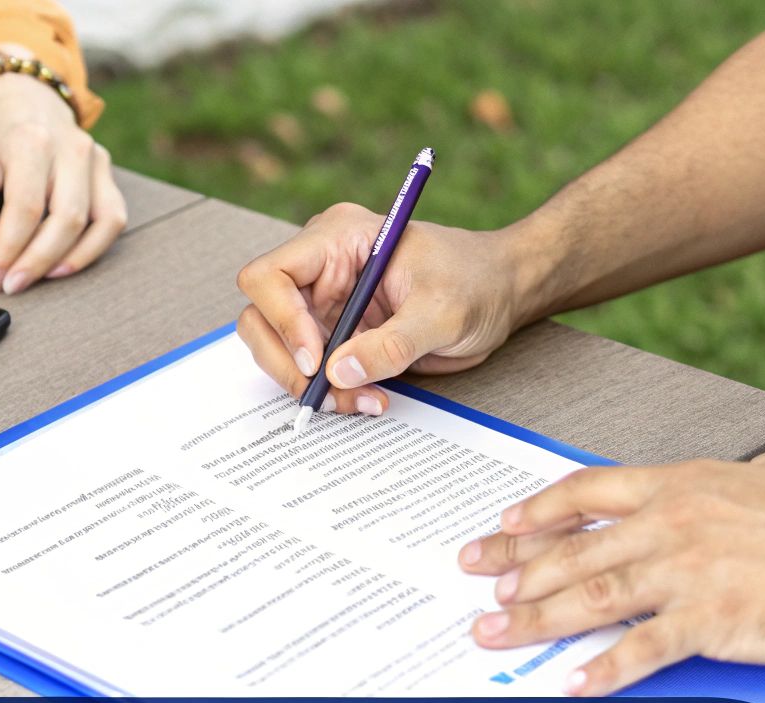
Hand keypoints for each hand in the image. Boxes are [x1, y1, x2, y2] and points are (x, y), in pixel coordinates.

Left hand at [0, 60, 126, 294]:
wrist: (23, 97)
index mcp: (30, 140)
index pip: (25, 208)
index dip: (9, 250)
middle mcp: (71, 147)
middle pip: (65, 219)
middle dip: (37, 261)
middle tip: (12, 285)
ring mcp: (95, 159)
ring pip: (98, 222)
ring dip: (69, 259)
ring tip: (40, 278)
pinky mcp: (108, 172)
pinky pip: (113, 219)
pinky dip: (94, 248)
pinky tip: (65, 264)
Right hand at [235, 203, 531, 414]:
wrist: (503, 293)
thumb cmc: (478, 281)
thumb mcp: (442, 314)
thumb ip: (391, 344)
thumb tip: (337, 372)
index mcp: (338, 239)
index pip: (270, 275)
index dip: (281, 319)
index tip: (316, 358)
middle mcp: (321, 269)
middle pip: (262, 317)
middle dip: (289, 362)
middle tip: (327, 394)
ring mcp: (326, 304)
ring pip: (280, 350)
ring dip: (311, 385)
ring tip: (360, 400)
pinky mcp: (339, 335)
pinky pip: (312, 369)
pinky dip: (331, 391)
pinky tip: (367, 398)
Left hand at [457, 452, 764, 694]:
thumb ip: (743, 475)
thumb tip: (741, 473)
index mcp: (685, 484)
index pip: (589, 492)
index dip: (539, 513)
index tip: (504, 526)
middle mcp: (675, 523)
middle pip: (574, 549)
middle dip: (516, 569)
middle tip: (479, 585)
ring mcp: (690, 572)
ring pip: (591, 597)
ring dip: (536, 620)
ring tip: (495, 634)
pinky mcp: (713, 620)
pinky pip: (642, 650)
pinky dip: (602, 670)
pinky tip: (572, 683)